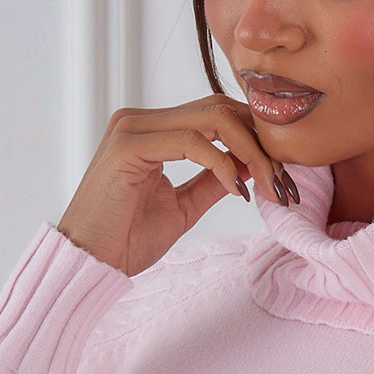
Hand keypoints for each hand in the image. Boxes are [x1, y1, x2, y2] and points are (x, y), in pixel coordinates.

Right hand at [56, 95, 300, 276]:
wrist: (89, 264)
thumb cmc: (126, 240)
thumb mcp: (183, 206)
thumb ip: (214, 180)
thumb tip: (255, 162)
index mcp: (151, 130)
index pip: (216, 113)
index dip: (255, 137)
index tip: (281, 175)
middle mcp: (140, 120)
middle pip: (220, 108)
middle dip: (261, 142)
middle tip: (284, 181)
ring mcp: (131, 128)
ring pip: (212, 118)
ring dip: (252, 152)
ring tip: (270, 186)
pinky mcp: (128, 146)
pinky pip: (192, 142)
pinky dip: (223, 164)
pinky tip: (237, 191)